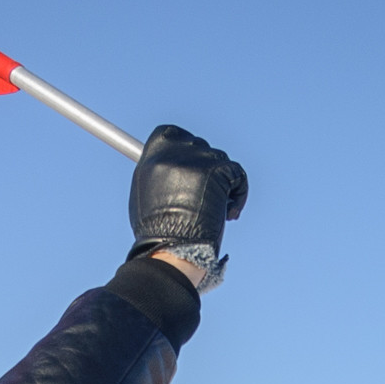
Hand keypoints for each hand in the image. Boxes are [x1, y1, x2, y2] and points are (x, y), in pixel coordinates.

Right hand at [128, 125, 248, 279]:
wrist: (171, 250)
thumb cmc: (158, 231)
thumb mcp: (145, 191)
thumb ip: (158, 170)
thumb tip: (167, 162)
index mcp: (154, 153)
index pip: (174, 133)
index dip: (187, 151)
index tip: (194, 172)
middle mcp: (174, 151)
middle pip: (200, 148)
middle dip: (207, 172)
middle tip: (205, 199)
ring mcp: (196, 160)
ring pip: (220, 161)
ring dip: (222, 185)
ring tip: (215, 212)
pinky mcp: (217, 172)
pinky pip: (238, 175)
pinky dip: (239, 194)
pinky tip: (229, 213)